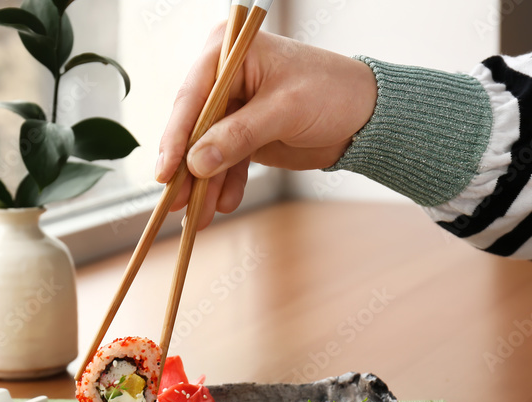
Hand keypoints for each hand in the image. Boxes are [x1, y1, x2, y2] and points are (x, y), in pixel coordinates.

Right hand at [156, 27, 377, 227]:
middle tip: (177, 204)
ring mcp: (230, 109)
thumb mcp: (284, 111)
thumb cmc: (332, 93)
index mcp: (229, 53)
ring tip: (200, 218)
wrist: (365, 116)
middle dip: (187, 170)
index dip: (175, 137)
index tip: (165, 172)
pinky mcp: (240, 134)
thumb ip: (239, 136)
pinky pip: (223, 163)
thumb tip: (197, 163)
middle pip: (192, 129)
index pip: (191, 97)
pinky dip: (223, 185)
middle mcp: (223, 78)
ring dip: (204, 186)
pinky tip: (224, 204)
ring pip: (205, 152)